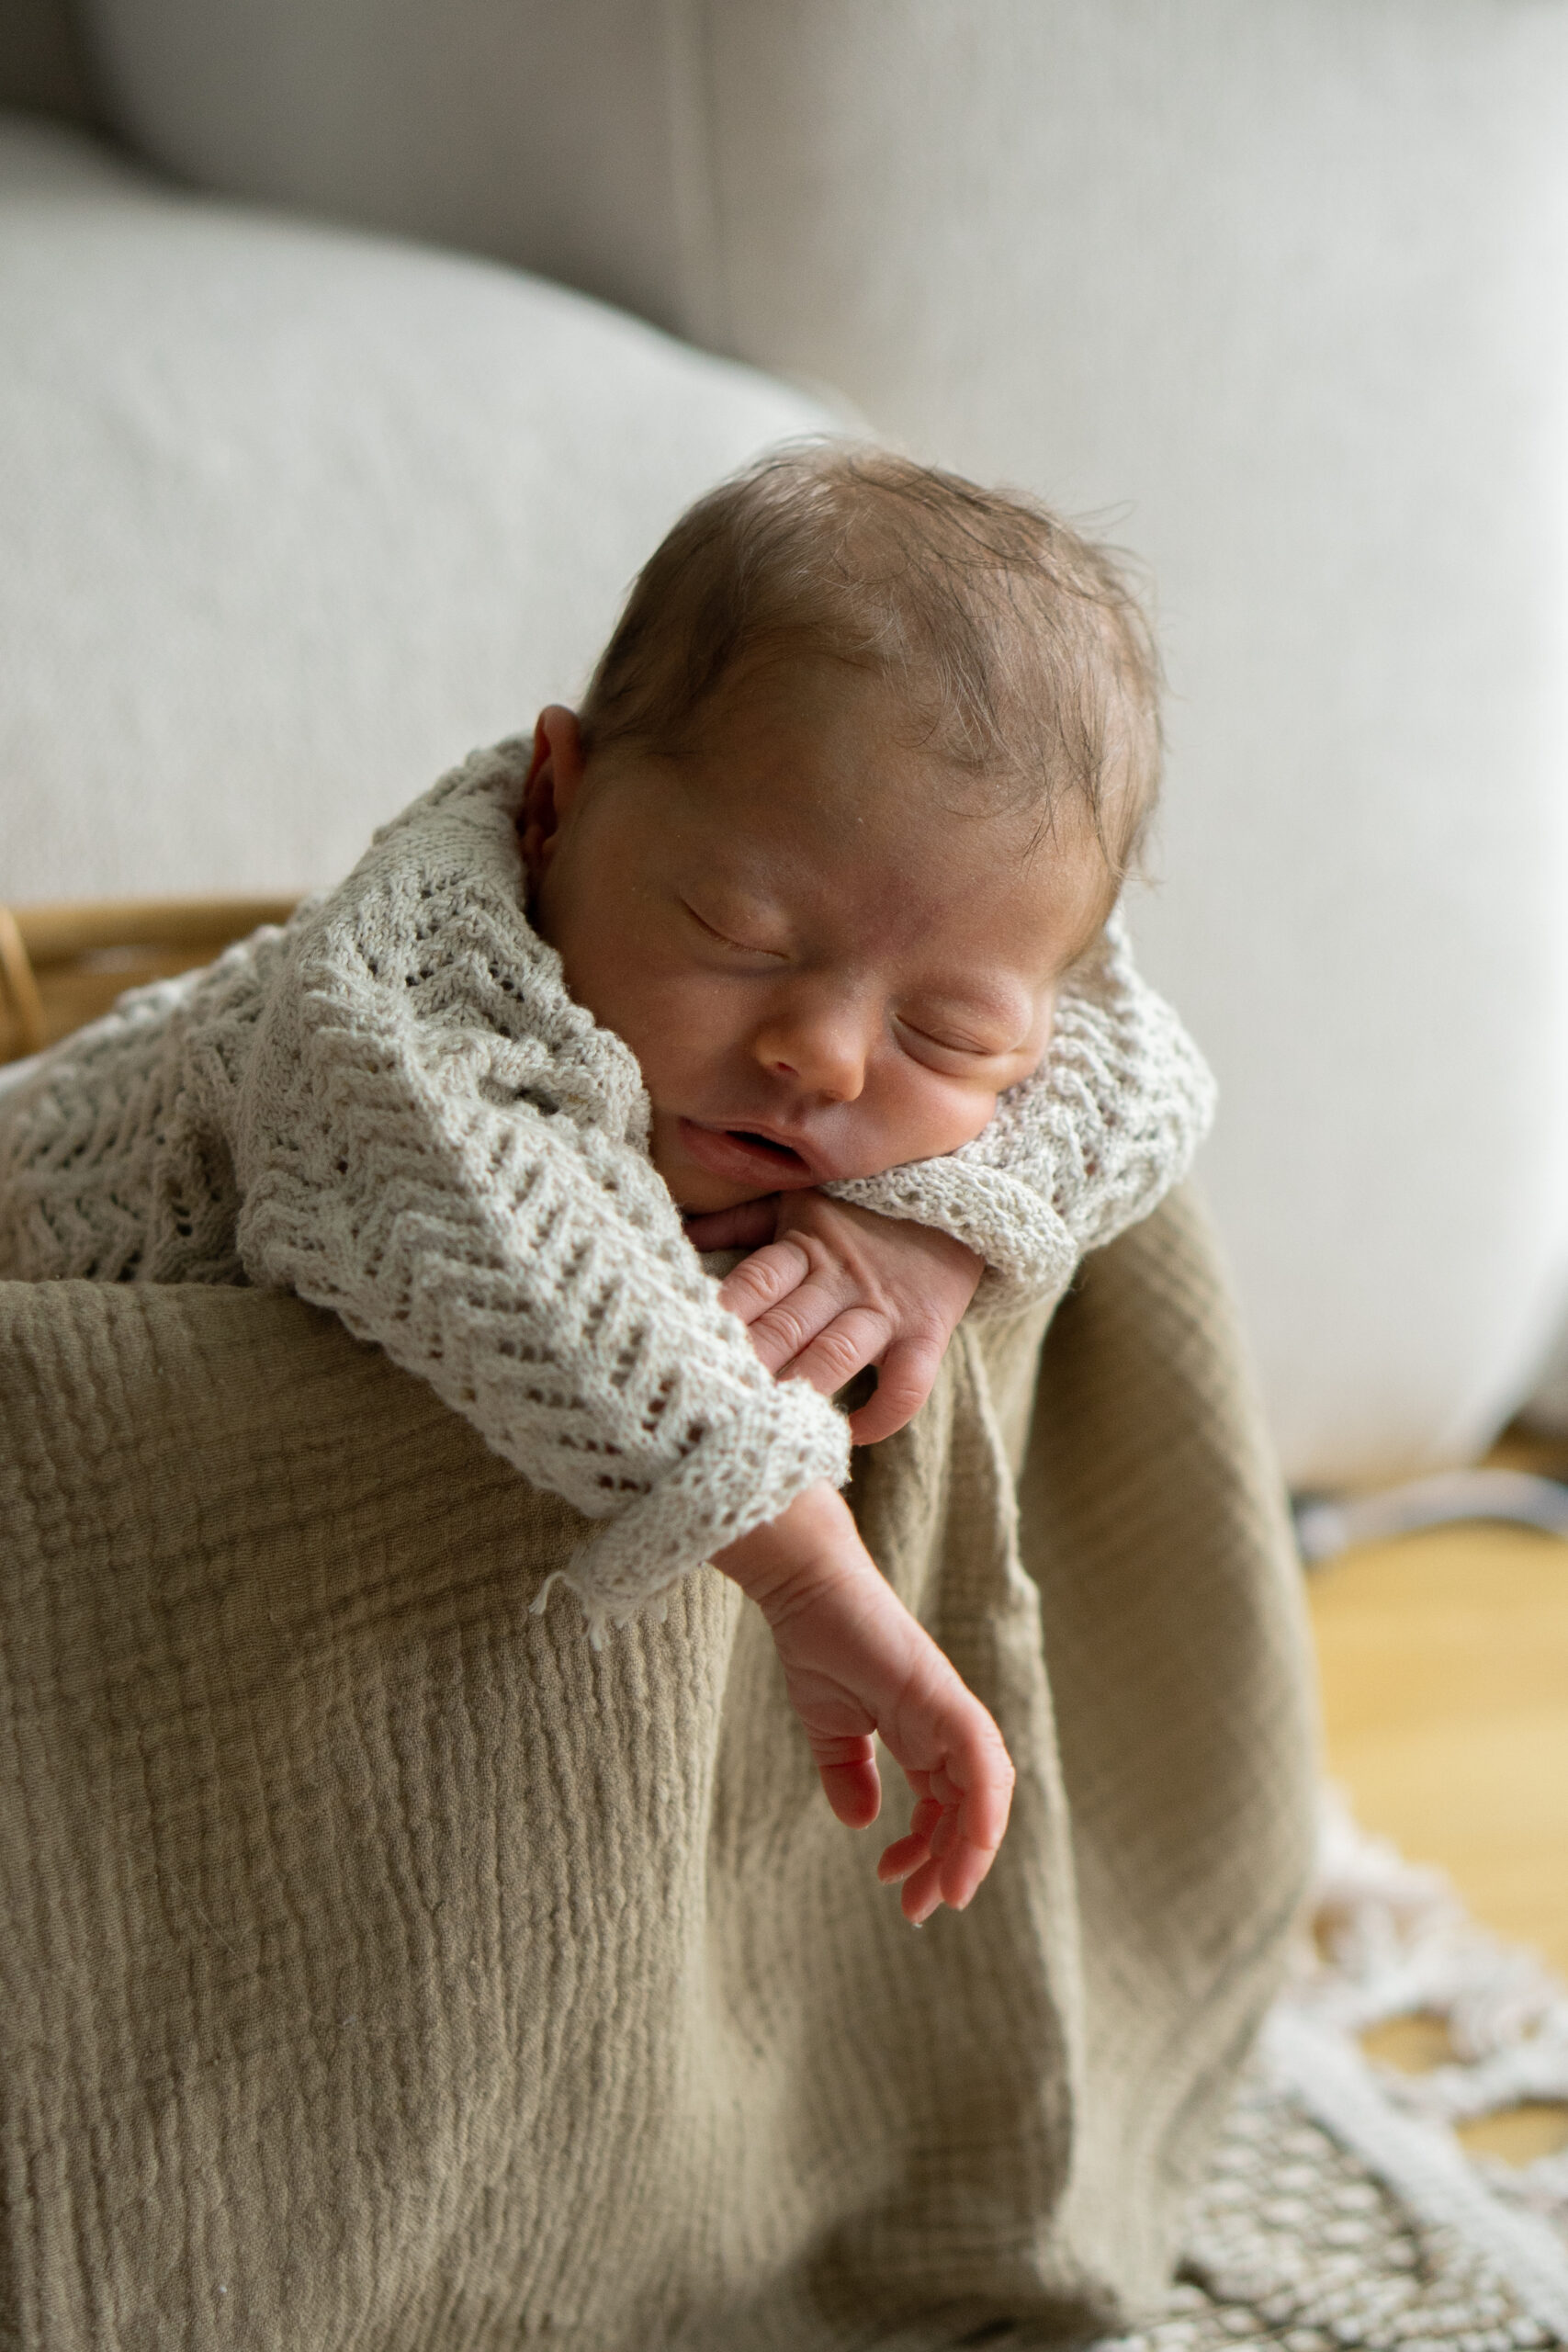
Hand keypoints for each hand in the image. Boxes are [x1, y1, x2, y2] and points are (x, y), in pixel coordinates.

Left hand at [685, 1192, 982, 1443]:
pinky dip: (883, 1414)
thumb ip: (740, 1220)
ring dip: (800, 1387)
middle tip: (711, 1399)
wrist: (963, 1189)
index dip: (722, 1316)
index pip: (754, 1283)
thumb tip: (678, 1233)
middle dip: (748, 1363)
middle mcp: (841, 1278)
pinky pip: (908, 1383)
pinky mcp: (928, 1330)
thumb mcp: (800, 1199)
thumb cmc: (866, 1199)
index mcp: (804, 1244)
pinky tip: (851, 1433)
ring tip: (765, 1420)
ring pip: (836, 1354)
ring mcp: (885, 1307)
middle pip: (784, 1326)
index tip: (686, 1348)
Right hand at [714, 1482, 1013, 1923]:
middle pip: (972, 1810)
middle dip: (950, 1865)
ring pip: (986, 1795)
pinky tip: (966, 1852)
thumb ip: (847, 1775)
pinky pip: (982, 1762)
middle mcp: (947, 1728)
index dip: (930, 1853)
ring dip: (968, 1851)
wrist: (808, 1589)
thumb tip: (860, 1824)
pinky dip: (984, 1810)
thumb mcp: (830, 1730)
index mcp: (924, 1736)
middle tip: (919, 1910)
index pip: (947, 1807)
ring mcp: (951, 1712)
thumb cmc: (818, 1645)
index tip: (898, 1888)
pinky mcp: (945, 1699)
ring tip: (939, 1895)